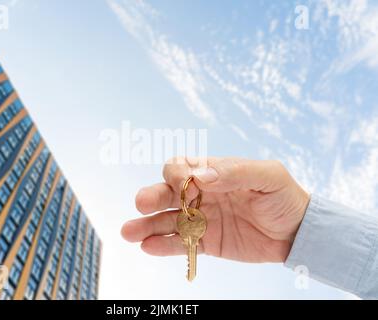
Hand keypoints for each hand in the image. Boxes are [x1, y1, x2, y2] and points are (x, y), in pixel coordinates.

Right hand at [121, 158, 310, 262]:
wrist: (298, 232)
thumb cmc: (284, 197)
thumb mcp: (267, 176)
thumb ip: (235, 171)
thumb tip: (201, 175)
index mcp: (213, 173)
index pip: (182, 168)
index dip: (176, 174)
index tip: (183, 183)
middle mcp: (201, 195)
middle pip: (167, 193)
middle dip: (152, 197)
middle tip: (142, 204)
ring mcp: (202, 219)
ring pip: (167, 220)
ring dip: (146, 225)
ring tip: (129, 233)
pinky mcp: (207, 242)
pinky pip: (181, 244)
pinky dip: (164, 245)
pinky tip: (149, 247)